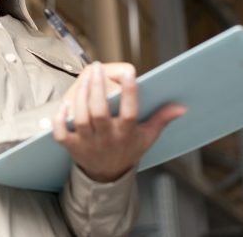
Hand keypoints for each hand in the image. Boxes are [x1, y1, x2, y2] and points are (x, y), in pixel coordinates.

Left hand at [52, 62, 186, 182]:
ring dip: (81, 97)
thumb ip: (161, 119)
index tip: (130, 72)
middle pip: (99, 112)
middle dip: (97, 88)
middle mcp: (106, 138)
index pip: (130, 112)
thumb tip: (181, 107)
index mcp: (126, 134)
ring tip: (84, 77)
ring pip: (81, 118)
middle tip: (96, 67)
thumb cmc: (127, 150)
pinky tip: (65, 104)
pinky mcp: (71, 146)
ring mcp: (87, 142)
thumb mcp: (147, 137)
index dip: (129, 92)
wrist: (106, 176)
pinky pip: (62, 133)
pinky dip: (61, 119)